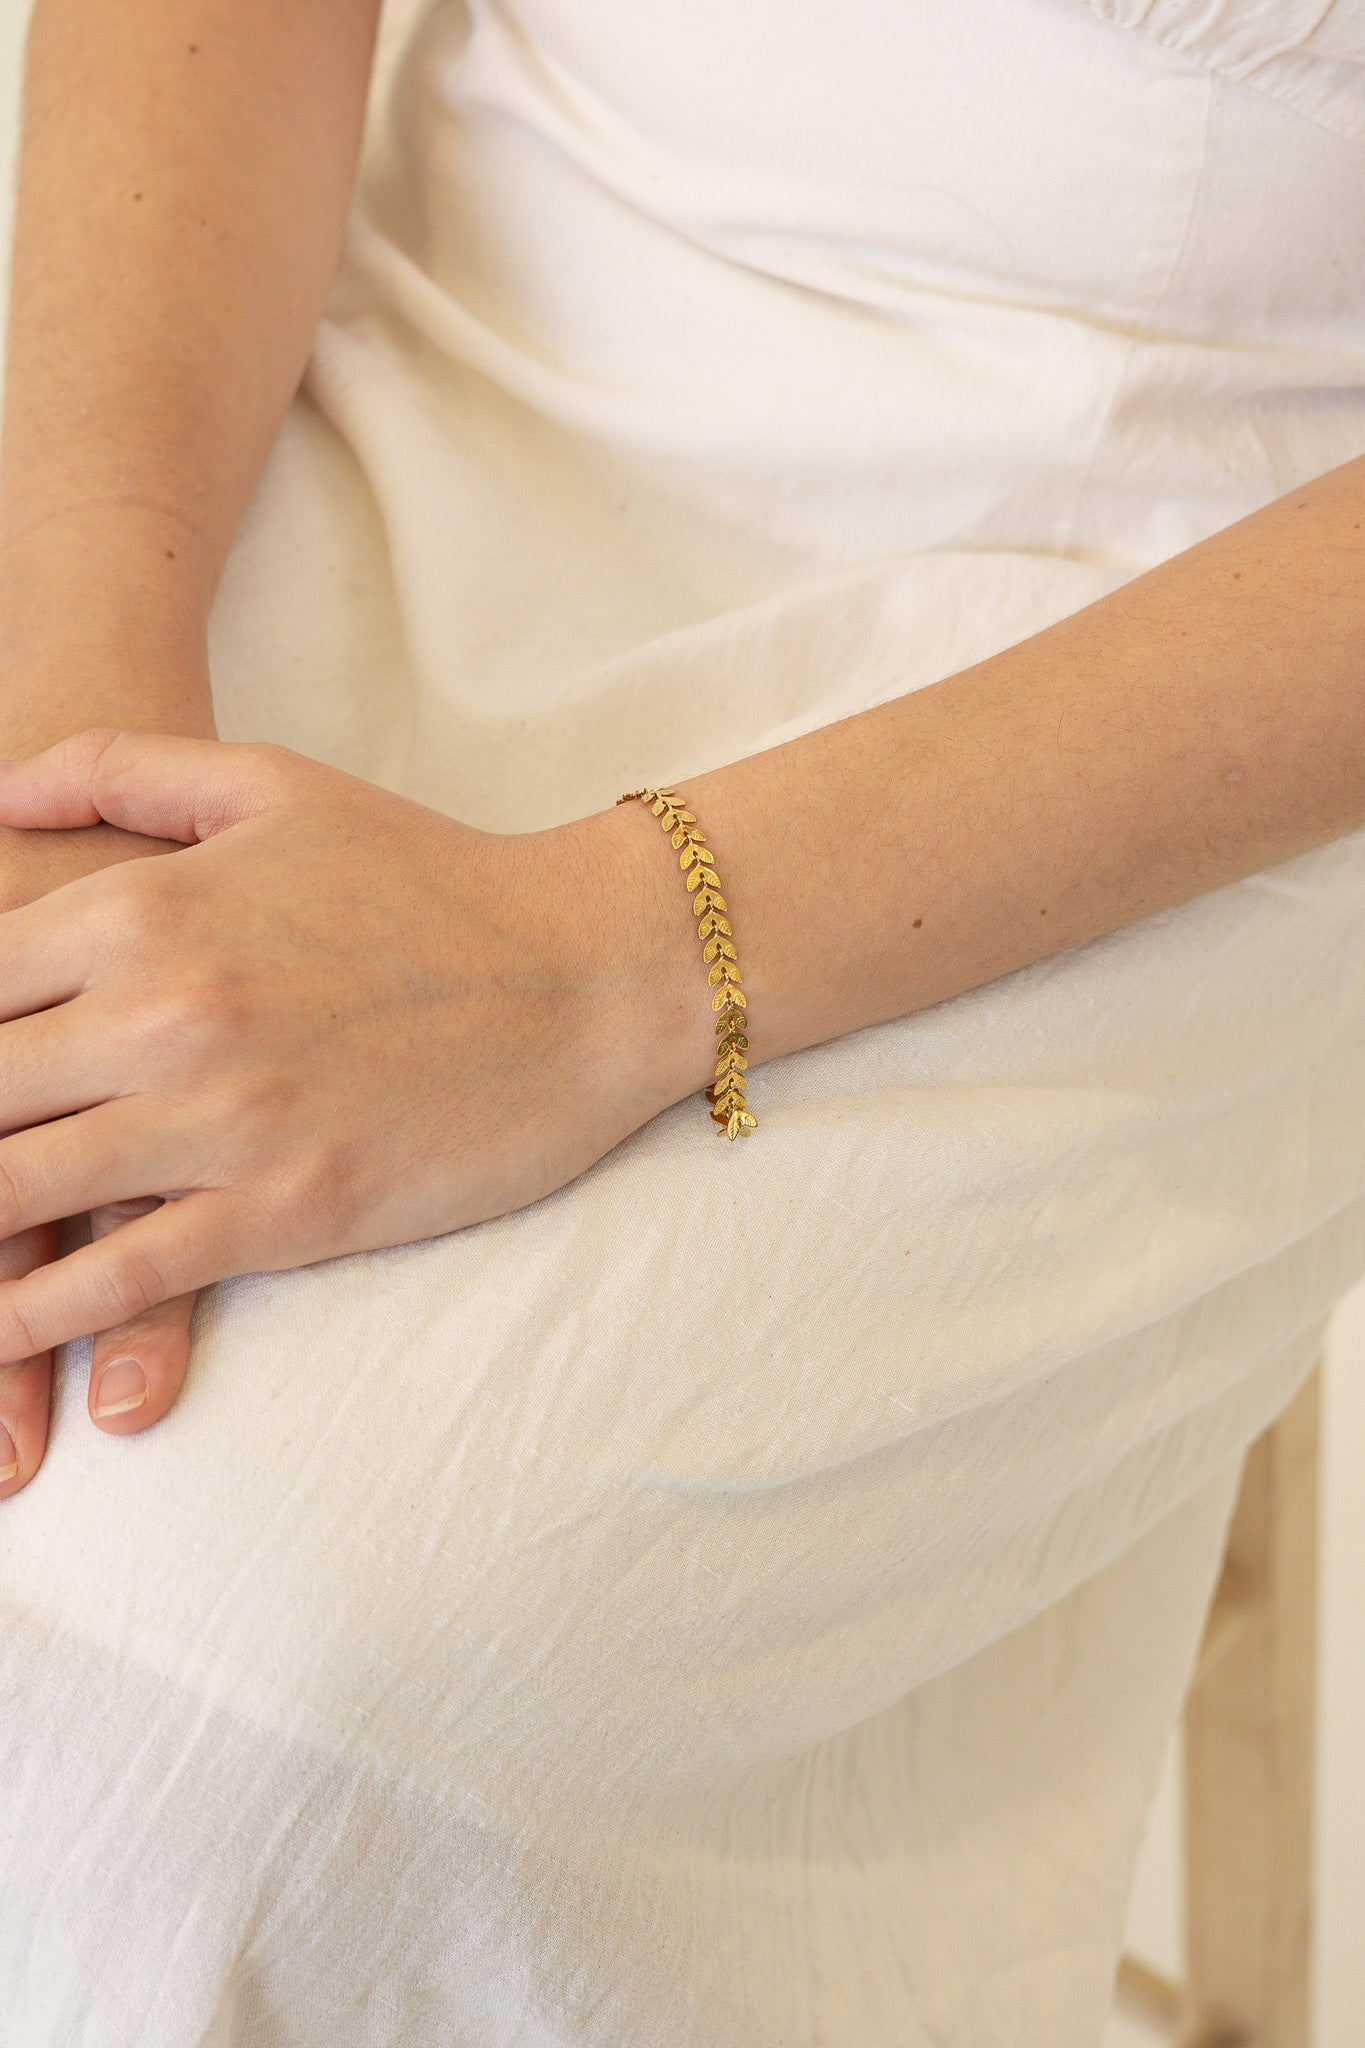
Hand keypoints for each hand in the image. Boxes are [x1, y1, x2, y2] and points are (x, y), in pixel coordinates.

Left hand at [0, 729, 699, 1486]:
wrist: (588, 970)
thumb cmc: (434, 875)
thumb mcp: (276, 784)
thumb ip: (121, 766)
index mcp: (143, 908)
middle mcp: (160, 1012)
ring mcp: (220, 1120)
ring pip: (16, 1192)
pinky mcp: (284, 1211)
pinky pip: (120, 1278)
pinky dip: (37, 1316)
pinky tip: (1, 1329)